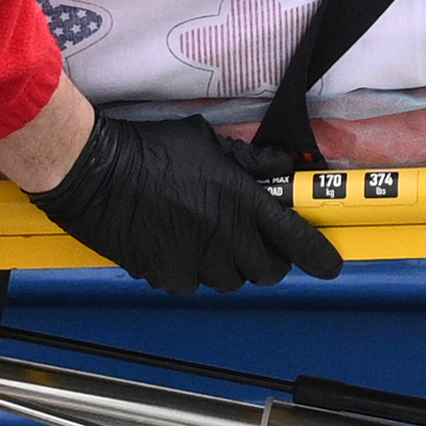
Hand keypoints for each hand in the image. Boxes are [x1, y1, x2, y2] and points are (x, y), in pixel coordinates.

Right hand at [21, 109, 344, 298]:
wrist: (95, 171)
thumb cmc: (150, 148)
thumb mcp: (206, 140)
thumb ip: (248, 160)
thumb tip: (281, 166)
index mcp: (242, 202)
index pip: (297, 240)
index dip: (319, 258)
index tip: (330, 265)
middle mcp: (225, 239)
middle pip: (268, 273)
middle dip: (270, 260)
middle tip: (257, 243)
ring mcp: (195, 262)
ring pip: (230, 282)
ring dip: (228, 266)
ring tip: (209, 239)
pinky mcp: (165, 276)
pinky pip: (191, 284)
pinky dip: (191, 271)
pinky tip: (177, 246)